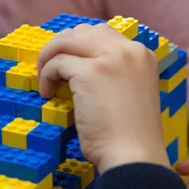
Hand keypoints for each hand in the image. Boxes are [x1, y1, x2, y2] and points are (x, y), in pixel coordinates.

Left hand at [37, 23, 168, 173]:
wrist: (134, 156)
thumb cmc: (130, 135)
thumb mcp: (131, 91)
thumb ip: (115, 72)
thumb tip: (79, 62)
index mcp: (142, 54)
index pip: (103, 33)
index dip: (80, 45)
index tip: (67, 61)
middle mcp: (129, 50)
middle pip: (83, 32)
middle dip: (62, 46)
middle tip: (51, 68)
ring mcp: (111, 58)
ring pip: (67, 41)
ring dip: (50, 56)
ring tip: (46, 79)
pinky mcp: (91, 72)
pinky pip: (57, 63)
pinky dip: (46, 76)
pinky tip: (47, 93)